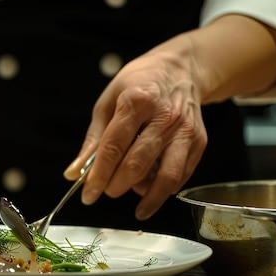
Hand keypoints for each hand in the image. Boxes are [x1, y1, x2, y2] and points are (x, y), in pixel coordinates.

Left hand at [65, 33, 206, 219]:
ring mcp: (184, 130)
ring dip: (146, 198)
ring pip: (166, 176)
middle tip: (106, 192)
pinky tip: (151, 191)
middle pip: (137, 164)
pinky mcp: (199, 141)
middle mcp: (164, 116)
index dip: (99, 175)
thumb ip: (93, 139)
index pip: (113, 147)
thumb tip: (75, 172)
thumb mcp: (108, 102)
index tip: (88, 195)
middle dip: (117, 186)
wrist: (180, 69)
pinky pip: (181, 175)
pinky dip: (165, 190)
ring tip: (134, 206)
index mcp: (137, 101)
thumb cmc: (139, 84)